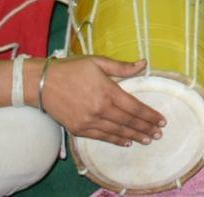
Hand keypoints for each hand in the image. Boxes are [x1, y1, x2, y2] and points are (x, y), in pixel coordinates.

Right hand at [40, 56, 164, 146]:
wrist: (42, 83)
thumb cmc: (72, 69)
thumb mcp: (98, 61)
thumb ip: (122, 67)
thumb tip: (144, 64)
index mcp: (107, 91)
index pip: (134, 107)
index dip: (149, 115)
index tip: (161, 120)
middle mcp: (100, 109)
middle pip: (128, 122)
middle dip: (145, 128)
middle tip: (158, 134)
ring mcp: (88, 121)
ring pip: (117, 132)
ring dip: (134, 136)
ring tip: (147, 140)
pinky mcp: (78, 129)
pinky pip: (101, 137)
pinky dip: (115, 140)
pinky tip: (126, 142)